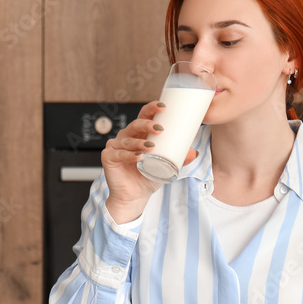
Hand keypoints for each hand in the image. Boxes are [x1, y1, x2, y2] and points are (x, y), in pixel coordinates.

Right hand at [101, 100, 197, 223]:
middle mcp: (126, 137)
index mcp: (139, 134)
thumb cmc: (147, 178)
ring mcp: (115, 146)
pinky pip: (119, 154)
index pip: (144, 116)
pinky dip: (129, 155)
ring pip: (127, 140)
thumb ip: (179, 158)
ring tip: (151, 147)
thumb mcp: (166, 166)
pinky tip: (138, 157)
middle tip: (159, 129)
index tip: (163, 107)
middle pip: (135, 125)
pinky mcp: (108, 157)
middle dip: (147, 124)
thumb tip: (194, 152)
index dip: (151, 109)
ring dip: (139, 142)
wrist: (135, 196)